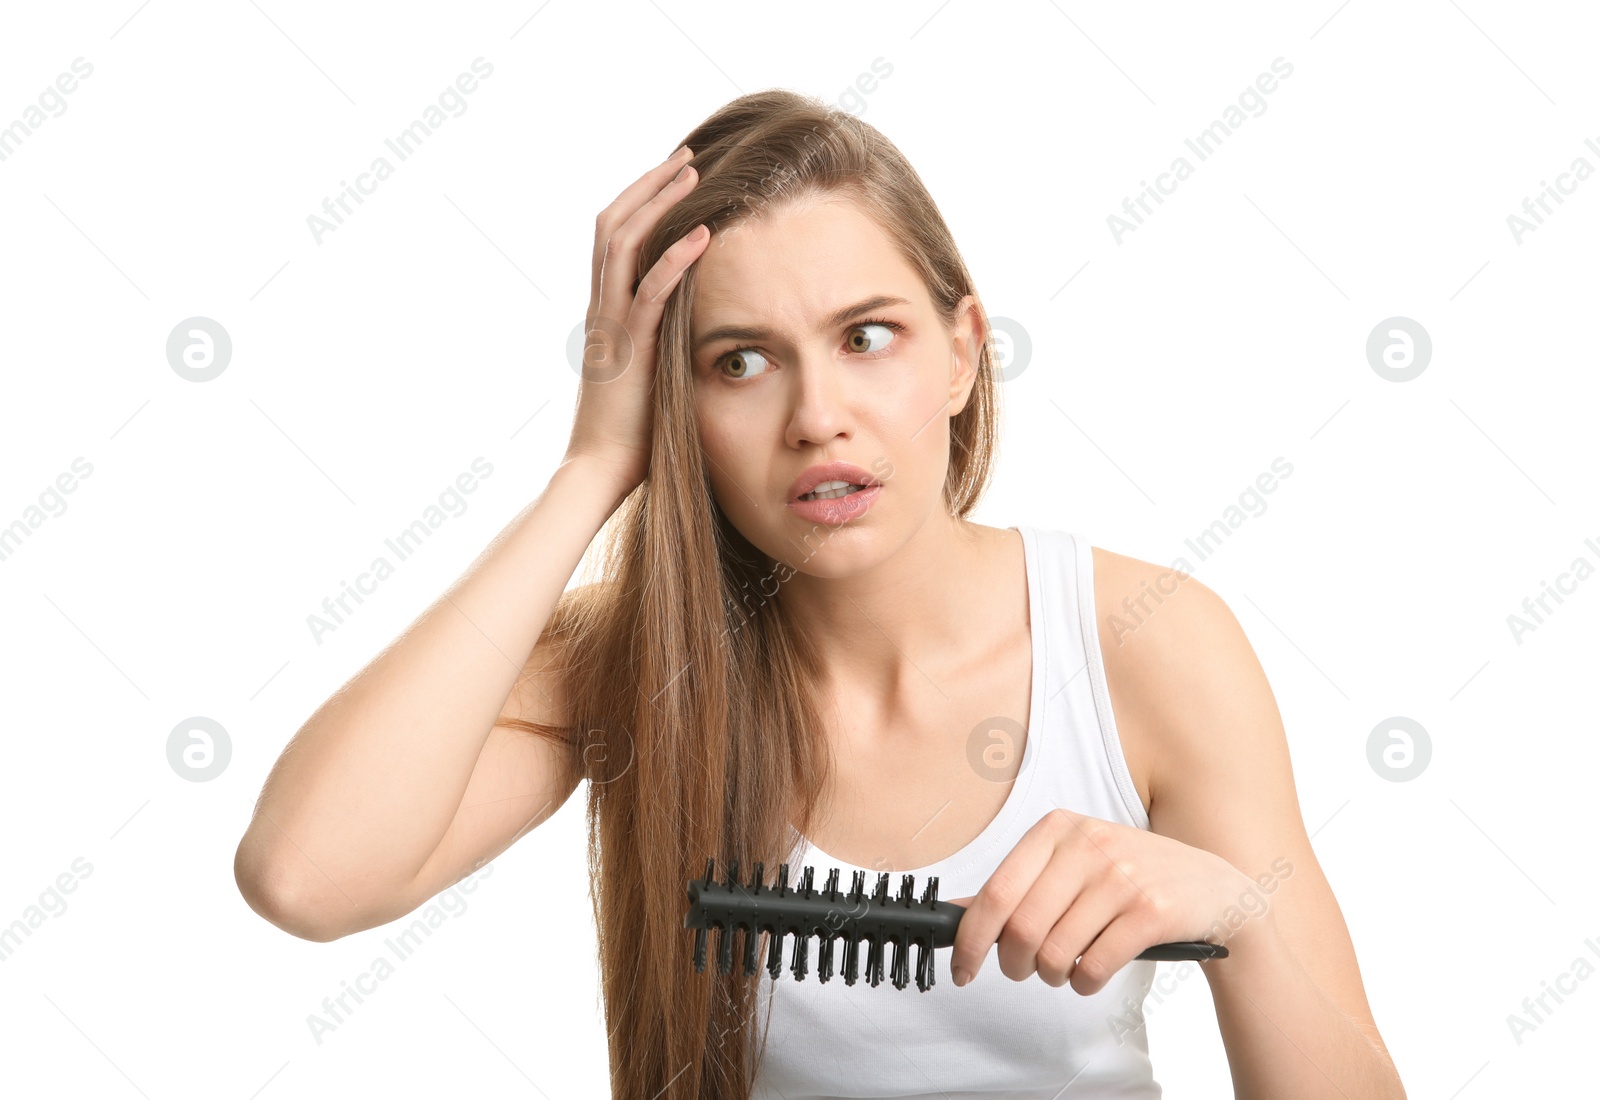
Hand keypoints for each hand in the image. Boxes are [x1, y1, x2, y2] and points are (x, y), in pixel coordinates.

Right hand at [563, 144, 711, 492]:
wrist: (599, 471)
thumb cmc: (631, 436)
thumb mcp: (651, 377)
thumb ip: (664, 347)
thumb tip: (699, 337)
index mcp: (607, 313)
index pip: (616, 240)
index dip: (641, 203)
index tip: (674, 178)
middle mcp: (603, 309)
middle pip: (614, 224)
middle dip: (650, 185)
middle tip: (686, 156)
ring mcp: (611, 325)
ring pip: (625, 242)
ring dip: (660, 203)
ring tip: (693, 172)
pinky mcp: (628, 347)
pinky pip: (651, 290)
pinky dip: (676, 257)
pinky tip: (704, 232)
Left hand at [945, 808, 1260, 995]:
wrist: (1215, 887)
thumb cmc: (1130, 879)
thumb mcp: (1073, 864)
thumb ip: (1018, 887)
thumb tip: (954, 915)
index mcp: (1058, 828)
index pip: (996, 892)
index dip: (970, 940)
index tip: (962, 970)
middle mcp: (1088, 844)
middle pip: (1021, 929)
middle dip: (1014, 965)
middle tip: (1024, 972)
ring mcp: (1122, 875)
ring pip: (1055, 953)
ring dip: (1052, 976)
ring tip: (1064, 968)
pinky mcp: (1152, 909)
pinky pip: (1093, 967)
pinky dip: (1084, 983)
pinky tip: (1091, 974)